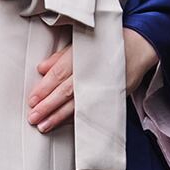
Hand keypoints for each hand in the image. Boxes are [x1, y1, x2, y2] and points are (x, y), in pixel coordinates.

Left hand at [26, 25, 160, 132]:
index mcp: (81, 57)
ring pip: (77, 104)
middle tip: (33, 117)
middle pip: (65, 92)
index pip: (58, 75)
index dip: (44, 89)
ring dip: (59, 116)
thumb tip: (41, 69)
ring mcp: (102, 86)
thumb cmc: (104, 45)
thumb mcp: (80, 43)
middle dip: (47, 106)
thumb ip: (60, 57)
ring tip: (44, 125)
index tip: (32, 100)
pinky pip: (91, 110)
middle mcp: (90, 72)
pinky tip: (65, 125)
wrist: (138, 47)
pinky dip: (77, 118)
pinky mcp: (111, 96)